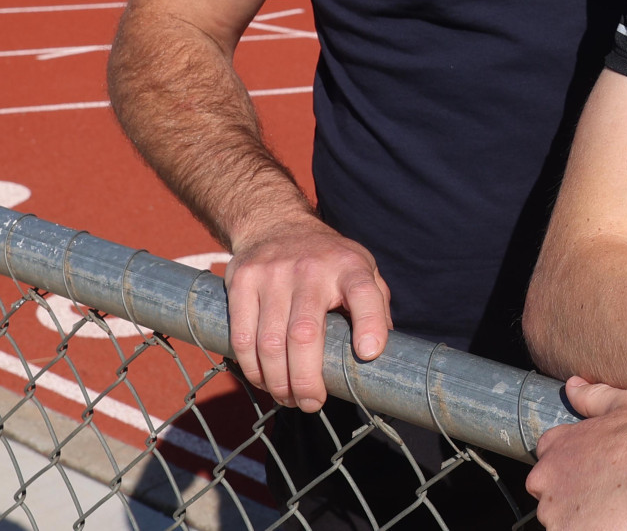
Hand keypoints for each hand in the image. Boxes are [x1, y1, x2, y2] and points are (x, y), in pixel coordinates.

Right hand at [223, 212, 390, 411]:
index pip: (364, 293)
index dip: (369, 325)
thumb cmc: (327, 259)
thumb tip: (384, 355)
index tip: (369, 354)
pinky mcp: (242, 281)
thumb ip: (375, 305)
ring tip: (288, 398)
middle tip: (312, 404)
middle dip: (307, 380)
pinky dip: (252, 369)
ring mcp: (272, 274)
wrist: (275, 223)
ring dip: (278, 383)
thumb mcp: (360, 268)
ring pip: (270, 344)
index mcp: (348, 266)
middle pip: (305, 334)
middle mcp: (311, 268)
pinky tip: (263, 380)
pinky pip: (243, 338)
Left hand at [528, 377, 626, 530]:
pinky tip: (618, 525)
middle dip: (575, 501)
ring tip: (616, 513)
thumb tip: (573, 385)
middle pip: (552, 498)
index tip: (595, 477)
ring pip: (563, 523)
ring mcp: (556, 513)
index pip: (547, 463)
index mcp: (555, 446)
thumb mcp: (623, 403)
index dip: (573, 472)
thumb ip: (591, 396)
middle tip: (610, 498)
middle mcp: (546, 479)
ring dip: (584, 521)